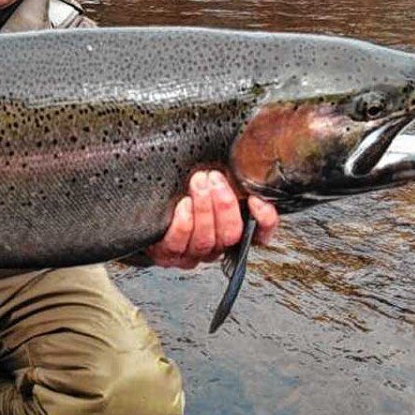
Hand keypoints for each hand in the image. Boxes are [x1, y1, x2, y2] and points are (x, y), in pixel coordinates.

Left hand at [147, 170, 278, 268]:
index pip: (260, 234)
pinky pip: (178, 245)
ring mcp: (192, 253)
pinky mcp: (168, 255)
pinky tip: (183, 204)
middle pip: (231, 235)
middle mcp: (216, 245)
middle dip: (225, 205)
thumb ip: (229, 176)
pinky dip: (183, 224)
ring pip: (205, 240)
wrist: (148, 209)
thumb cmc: (183, 188)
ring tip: (198, 182)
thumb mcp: (211, 179)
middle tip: (215, 178)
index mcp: (233, 229)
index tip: (256, 200)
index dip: (265, 221)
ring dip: (203, 208)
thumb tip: (246, 159)